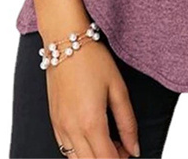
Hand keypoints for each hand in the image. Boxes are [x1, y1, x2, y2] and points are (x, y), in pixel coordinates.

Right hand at [46, 41, 140, 158]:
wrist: (65, 41)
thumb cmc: (93, 59)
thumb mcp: (118, 88)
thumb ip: (127, 123)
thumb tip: (134, 149)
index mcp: (91, 122)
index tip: (130, 153)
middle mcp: (72, 129)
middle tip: (123, 148)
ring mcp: (60, 126)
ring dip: (94, 157)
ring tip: (110, 141)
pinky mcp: (54, 121)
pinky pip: (65, 149)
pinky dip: (80, 151)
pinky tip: (93, 137)